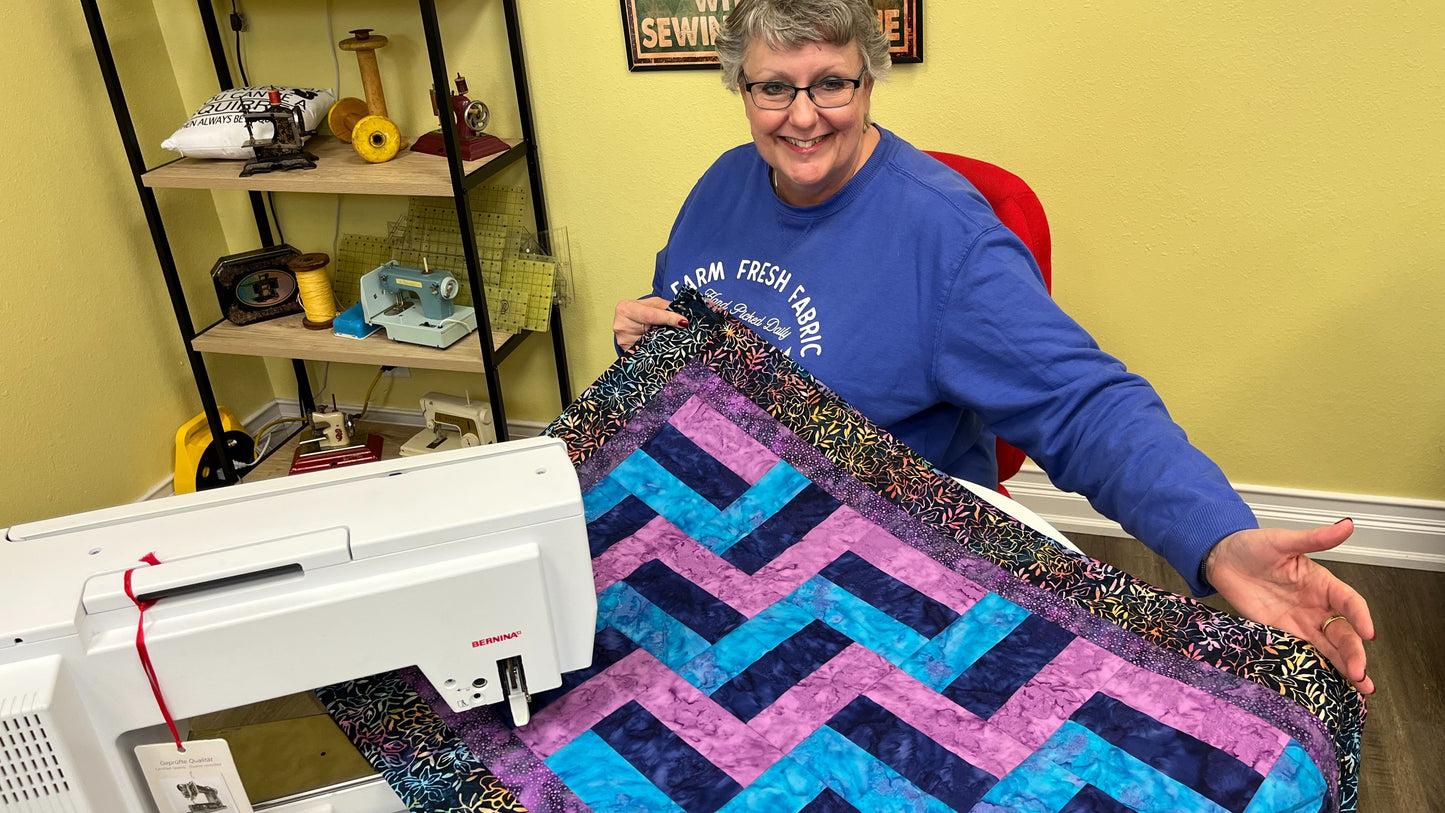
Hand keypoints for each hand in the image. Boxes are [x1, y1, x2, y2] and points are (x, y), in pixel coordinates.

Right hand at [614, 296, 686, 351]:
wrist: (627, 319)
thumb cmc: (640, 310)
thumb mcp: (653, 303)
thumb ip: (666, 307)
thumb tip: (684, 315)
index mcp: (626, 309)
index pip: (651, 315)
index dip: (669, 319)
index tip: (683, 322)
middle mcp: (622, 325)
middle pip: (651, 332)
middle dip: (667, 332)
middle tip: (679, 331)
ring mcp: (623, 340)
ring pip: (650, 344)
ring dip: (662, 341)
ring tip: (666, 336)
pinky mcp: (627, 351)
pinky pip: (646, 352)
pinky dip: (655, 348)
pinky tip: (659, 345)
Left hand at [1207, 519, 1374, 693]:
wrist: (1221, 560)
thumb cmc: (1252, 546)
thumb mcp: (1283, 541)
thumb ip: (1315, 538)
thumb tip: (1348, 524)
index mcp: (1322, 583)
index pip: (1349, 602)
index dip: (1360, 617)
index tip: (1368, 633)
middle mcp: (1316, 606)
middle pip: (1342, 632)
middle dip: (1354, 652)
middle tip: (1360, 673)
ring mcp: (1300, 623)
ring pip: (1329, 647)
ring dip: (1345, 666)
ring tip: (1362, 687)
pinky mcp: (1280, 634)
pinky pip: (1303, 653)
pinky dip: (1318, 669)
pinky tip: (1331, 685)